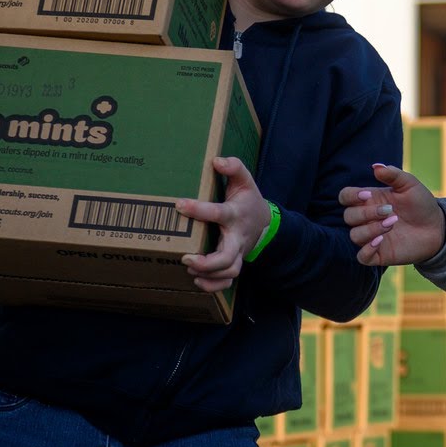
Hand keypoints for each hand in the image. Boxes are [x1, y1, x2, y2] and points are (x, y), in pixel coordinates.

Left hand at [175, 157, 268, 292]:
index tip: (179, 205)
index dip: (199, 210)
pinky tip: (197, 280)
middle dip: (207, 262)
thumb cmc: (248, 200)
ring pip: (229, 272)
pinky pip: (228, 282)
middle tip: (185, 257)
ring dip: (208, 274)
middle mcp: (237, 237)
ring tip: (189, 267)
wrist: (265, 223)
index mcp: (236, 215)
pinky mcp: (235, 263)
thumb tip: (216, 161)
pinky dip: (213, 285)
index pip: (219, 213)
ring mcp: (237, 253)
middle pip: (227, 257)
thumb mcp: (245, 181)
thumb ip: (234, 167)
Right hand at [339, 163, 444, 266]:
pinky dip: (367, 249)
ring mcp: (372, 237)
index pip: (345, 197)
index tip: (368, 195)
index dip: (350, 196)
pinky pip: (362, 256)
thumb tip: (375, 166)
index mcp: (369, 200)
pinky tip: (381, 241)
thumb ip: (393, 175)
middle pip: (348, 216)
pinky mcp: (380, 254)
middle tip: (390, 210)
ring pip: (354, 235)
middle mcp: (367, 219)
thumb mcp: (410, 185)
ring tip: (392, 223)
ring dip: (370, 229)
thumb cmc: (421, 204)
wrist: (437, 228)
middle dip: (366, 213)